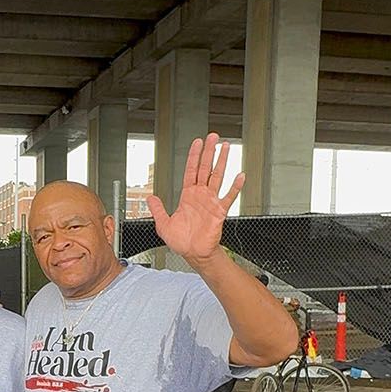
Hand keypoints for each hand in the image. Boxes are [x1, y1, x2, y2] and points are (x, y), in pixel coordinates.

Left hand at [145, 134, 244, 265]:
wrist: (193, 254)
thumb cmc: (181, 241)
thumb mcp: (163, 224)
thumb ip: (157, 210)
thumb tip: (150, 198)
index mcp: (188, 196)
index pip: (191, 171)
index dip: (193, 156)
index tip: (197, 143)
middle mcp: (200, 196)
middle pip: (205, 168)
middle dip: (209, 152)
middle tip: (213, 137)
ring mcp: (211, 202)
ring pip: (217, 177)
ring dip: (222, 162)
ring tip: (226, 147)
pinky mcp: (219, 212)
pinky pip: (228, 197)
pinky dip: (235, 187)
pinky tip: (240, 175)